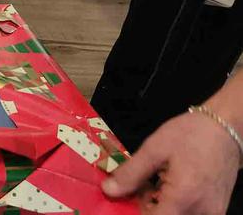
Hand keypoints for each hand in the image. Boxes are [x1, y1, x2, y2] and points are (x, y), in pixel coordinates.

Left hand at [102, 110, 239, 214]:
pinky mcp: (216, 209)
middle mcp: (201, 212)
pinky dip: (175, 204)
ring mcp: (212, 212)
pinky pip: (190, 213)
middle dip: (147, 207)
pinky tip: (169, 185)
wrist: (226, 127)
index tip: (126, 198)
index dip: (135, 211)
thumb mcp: (154, 149)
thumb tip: (108, 190)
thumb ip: (131, 173)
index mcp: (183, 198)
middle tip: (139, 186)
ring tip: (155, 182)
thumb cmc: (191, 134)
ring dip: (161, 206)